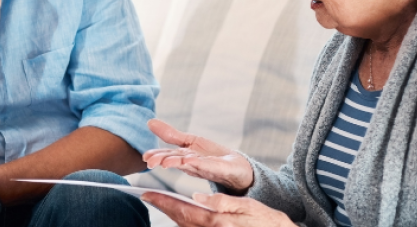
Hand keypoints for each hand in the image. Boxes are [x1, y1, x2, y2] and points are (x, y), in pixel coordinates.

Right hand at [143, 119, 253, 192]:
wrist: (238, 169)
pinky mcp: (221, 167)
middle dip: (163, 161)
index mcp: (185, 157)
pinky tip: (190, 160)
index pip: (168, 155)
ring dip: (178, 163)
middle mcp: (194, 164)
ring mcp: (207, 167)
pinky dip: (200, 163)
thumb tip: (150, 122)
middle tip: (150, 162)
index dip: (157, 156)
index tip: (145, 157)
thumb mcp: (190, 142)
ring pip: (190, 164)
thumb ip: (170, 135)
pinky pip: (210, 165)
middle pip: (176, 160)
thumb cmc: (212, 157)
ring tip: (166, 163)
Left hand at [143, 192, 293, 226]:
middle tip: (150, 196)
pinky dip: (185, 223)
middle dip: (164, 208)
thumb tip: (199, 196)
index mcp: (216, 221)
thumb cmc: (269, 223)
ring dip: (173, 216)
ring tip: (164, 203)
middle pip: (179, 220)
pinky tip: (184, 216)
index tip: (147, 194)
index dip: (162, 202)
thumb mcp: (249, 207)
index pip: (182, 210)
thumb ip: (223, 202)